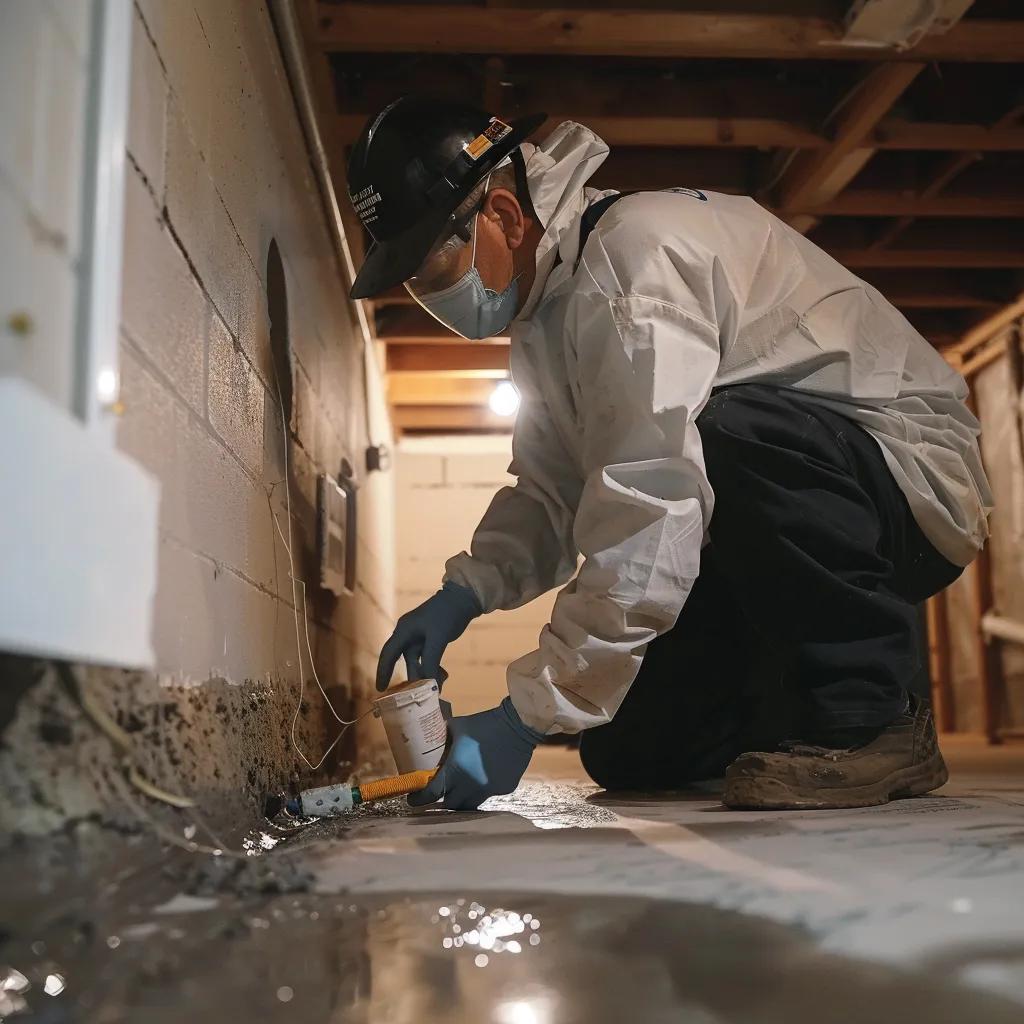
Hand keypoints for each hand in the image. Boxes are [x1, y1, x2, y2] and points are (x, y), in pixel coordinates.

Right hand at [376, 581, 481, 690]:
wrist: (463, 599)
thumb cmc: (447, 615)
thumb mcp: (438, 638)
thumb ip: (430, 661)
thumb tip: (426, 683)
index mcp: (404, 630)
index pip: (388, 653)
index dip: (383, 671)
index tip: (380, 689)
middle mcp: (408, 633)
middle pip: (404, 660)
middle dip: (411, 677)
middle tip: (414, 696)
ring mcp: (419, 636)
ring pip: (417, 660)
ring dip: (425, 673)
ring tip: (437, 687)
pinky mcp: (430, 638)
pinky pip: (426, 657)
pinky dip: (432, 667)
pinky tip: (442, 677)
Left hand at [409, 698, 543, 810]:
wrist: (518, 726)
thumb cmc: (485, 724)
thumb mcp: (457, 727)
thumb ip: (443, 738)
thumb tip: (431, 742)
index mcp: (456, 770)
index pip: (431, 793)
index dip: (419, 798)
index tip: (412, 799)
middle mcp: (471, 785)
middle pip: (450, 805)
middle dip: (442, 800)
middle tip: (438, 794)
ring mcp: (489, 789)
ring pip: (470, 805)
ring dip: (462, 799)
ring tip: (459, 790)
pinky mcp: (504, 789)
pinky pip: (488, 794)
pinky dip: (482, 789)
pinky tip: (484, 776)